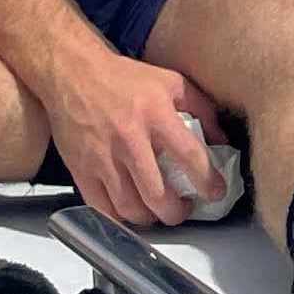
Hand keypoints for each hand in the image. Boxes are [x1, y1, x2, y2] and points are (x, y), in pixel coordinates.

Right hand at [46, 48, 228, 227]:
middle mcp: (129, 140)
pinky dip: (118, 218)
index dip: (207, 179)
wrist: (72, 74)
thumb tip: (220, 139)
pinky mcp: (81, 169)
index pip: (189, 155)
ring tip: (158, 213)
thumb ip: (201, 108)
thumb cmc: (123, 78)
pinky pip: (101, 207)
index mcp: (156, 115)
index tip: (216, 192)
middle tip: (183, 210)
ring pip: (129, 207)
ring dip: (149, 219)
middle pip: (156, 193)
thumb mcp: (171, 82)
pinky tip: (129, 211)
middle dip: (175, 212)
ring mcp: (102, 158)